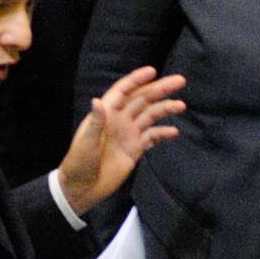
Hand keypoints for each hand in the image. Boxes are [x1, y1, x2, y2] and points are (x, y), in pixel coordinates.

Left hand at [56, 67, 185, 214]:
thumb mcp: (85, 142)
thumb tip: (97, 100)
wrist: (83, 188)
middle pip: (142, 100)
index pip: (124, 91)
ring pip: (150, 116)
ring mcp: (129, 134)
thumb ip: (95, 122)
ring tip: (181, 105)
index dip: (137, 80)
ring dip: (165, 109)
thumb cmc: (78, 163)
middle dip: (160, 90)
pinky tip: (174, 132)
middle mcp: (120, 120)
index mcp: (106, 114)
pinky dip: (163, 133)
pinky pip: (152, 138)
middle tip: (180, 81)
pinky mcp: (135, 149)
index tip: (153, 71)